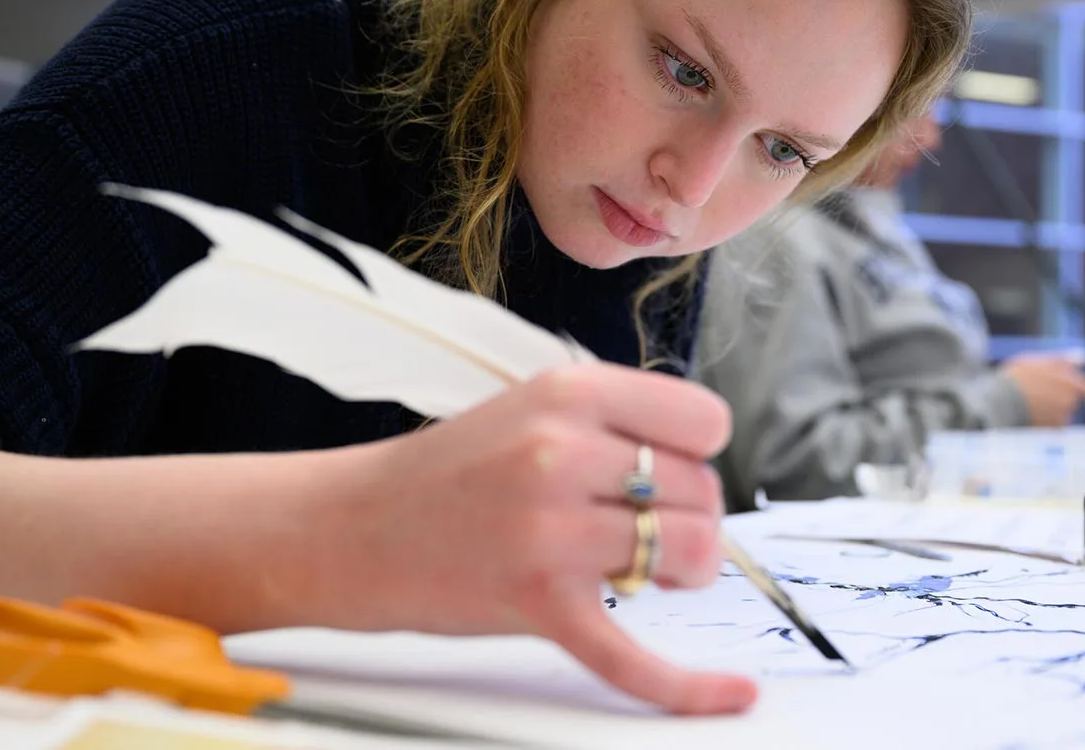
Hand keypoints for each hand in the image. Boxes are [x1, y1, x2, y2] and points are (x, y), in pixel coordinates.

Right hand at [324, 363, 755, 714]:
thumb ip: (614, 424)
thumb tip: (701, 469)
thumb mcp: (532, 407)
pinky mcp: (538, 602)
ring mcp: (549, 529)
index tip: (668, 470)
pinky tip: (731, 692)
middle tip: (641, 528)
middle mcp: (562, 452)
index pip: (704, 420)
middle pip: (703, 492)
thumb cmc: (449, 473)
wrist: (353, 528)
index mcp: (568, 392)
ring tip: (640, 569)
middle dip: (690, 517)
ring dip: (683, 571)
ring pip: (691, 554)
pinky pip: (636, 656)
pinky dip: (690, 686)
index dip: (698, 452)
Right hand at [1000, 354, 1084, 426]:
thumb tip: (1084, 358)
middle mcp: (1069, 404)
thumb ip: (1063, 361)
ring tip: (1026, 401)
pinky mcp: (1047, 434)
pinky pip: (1048, 426)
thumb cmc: (1017, 379)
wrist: (999, 405)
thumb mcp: (1039, 362)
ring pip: (1059, 414)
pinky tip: (1024, 414)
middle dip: (1058, 397)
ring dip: (1048, 409)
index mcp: (1071, 385)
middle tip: (1037, 390)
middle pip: (1071, 401)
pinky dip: (1040, 421)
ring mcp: (1059, 420)